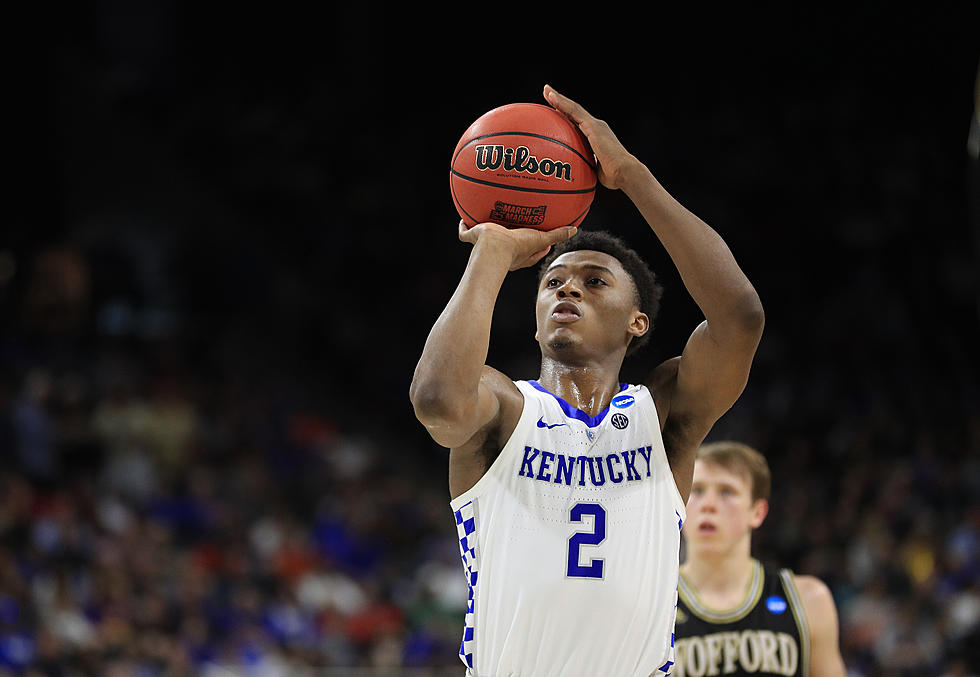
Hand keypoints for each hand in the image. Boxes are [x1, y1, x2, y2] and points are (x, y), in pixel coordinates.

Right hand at [458, 220, 577, 270]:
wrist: (493, 247)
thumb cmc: (516, 247)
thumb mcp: (540, 238)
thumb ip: (557, 235)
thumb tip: (575, 229)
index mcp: (520, 254)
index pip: (533, 252)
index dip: (539, 246)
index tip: (544, 236)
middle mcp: (503, 252)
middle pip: (508, 245)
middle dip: (512, 236)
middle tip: (518, 225)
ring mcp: (486, 245)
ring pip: (485, 238)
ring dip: (486, 231)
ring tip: (488, 219)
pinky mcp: (473, 238)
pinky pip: (465, 233)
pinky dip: (463, 226)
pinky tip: (463, 218)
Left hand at [543, 84, 642, 190]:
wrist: (624, 172)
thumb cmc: (612, 176)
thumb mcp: (594, 169)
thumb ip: (585, 166)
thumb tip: (575, 174)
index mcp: (596, 136)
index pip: (577, 122)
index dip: (566, 114)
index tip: (555, 109)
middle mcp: (596, 127)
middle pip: (574, 111)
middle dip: (561, 102)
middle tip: (547, 92)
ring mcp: (595, 125)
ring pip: (573, 108)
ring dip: (559, 98)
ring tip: (546, 90)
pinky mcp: (593, 126)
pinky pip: (574, 112)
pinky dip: (562, 104)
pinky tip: (551, 98)